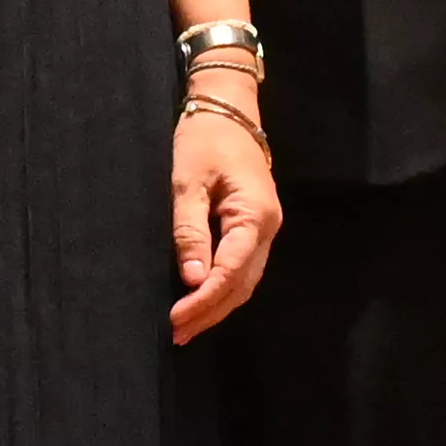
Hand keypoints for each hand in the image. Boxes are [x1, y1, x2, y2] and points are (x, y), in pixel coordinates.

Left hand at [168, 93, 279, 342]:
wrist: (228, 110)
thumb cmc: (205, 140)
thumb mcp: (188, 184)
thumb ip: (191, 232)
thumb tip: (192, 279)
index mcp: (255, 216)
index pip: (231, 272)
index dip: (204, 300)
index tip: (177, 319)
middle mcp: (268, 228)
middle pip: (242, 284)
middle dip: (211, 312)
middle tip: (178, 334)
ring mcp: (266, 229)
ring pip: (246, 281)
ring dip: (218, 306)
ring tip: (187, 327)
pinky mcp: (256, 227)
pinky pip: (244, 268)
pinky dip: (224, 288)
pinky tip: (203, 301)